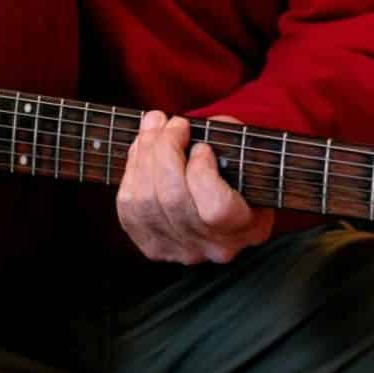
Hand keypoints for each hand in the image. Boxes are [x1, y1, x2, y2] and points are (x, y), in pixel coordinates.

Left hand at [115, 111, 275, 264]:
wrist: (224, 204)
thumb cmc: (237, 171)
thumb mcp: (245, 153)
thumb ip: (224, 137)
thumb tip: (181, 126)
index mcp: (245, 227)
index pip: (215, 209)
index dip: (201, 173)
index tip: (202, 147)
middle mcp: (212, 245)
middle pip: (173, 200)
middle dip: (165, 150)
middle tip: (173, 123)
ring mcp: (180, 249)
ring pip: (145, 202)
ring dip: (144, 154)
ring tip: (154, 125)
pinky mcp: (152, 245)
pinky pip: (128, 207)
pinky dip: (131, 171)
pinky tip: (141, 148)